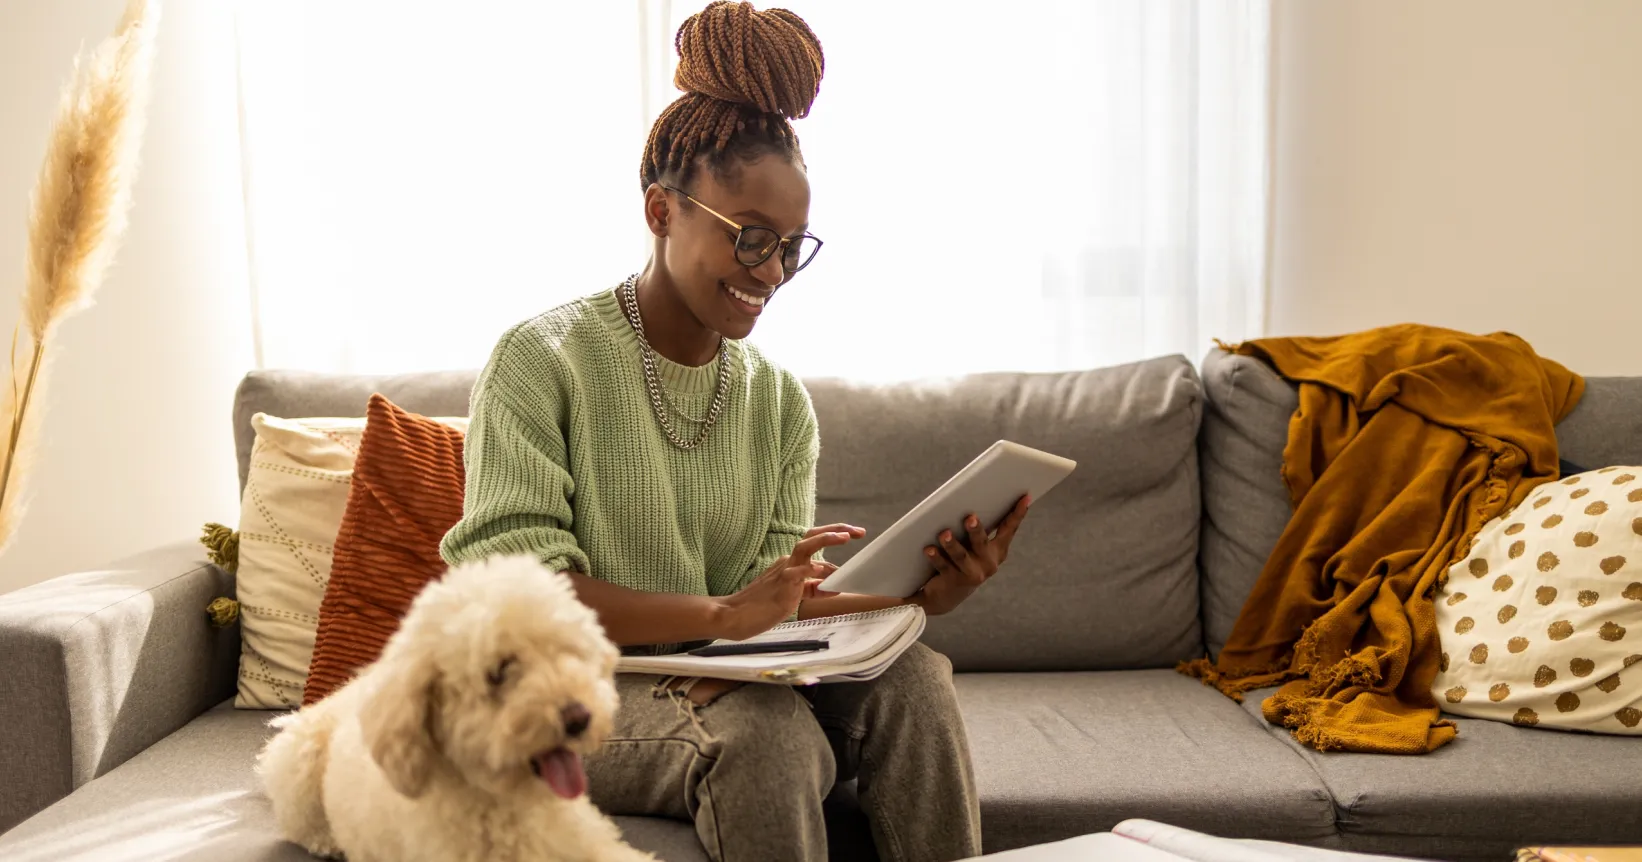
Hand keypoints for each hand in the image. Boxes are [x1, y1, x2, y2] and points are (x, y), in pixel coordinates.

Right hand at [716, 529, 856, 640]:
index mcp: (791, 563)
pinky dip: (809, 570)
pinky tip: (820, 569)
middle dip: (836, 530)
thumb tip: (835, 587)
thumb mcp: (794, 596)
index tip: (855, 534)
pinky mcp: (779, 585)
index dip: (836, 536)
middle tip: (858, 531)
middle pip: (812, 537)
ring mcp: (783, 572)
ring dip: (825, 539)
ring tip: (845, 537)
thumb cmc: (761, 607)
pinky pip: (796, 573)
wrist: (733, 615)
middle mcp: (788, 563)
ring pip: (805, 547)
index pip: (816, 544)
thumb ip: (813, 589)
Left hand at [914, 495, 1030, 615]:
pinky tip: (929, 549)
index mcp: (998, 551)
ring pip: (961, 556)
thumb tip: (974, 502)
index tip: (1024, 497)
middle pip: (981, 543)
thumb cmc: (962, 560)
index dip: (1017, 514)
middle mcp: (989, 564)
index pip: (1009, 529)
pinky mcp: (954, 581)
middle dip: (976, 530)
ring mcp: (972, 574)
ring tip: (944, 534)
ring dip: (952, 544)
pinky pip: (944, 566)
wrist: (946, 595)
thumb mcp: (974, 545)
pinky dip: (936, 557)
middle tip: (970, 518)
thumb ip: (978, 529)